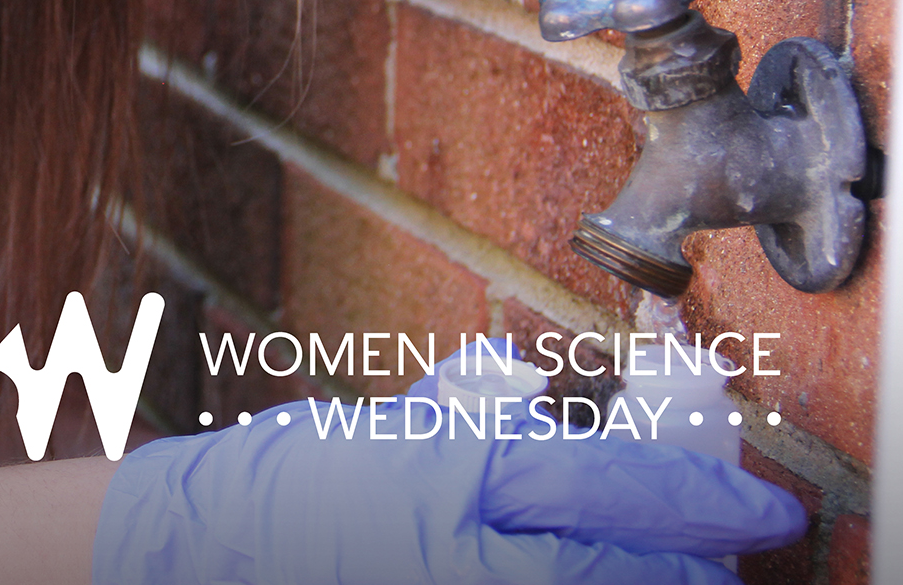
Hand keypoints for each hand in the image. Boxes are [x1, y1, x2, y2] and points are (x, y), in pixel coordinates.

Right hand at [92, 403, 804, 583]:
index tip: (761, 504)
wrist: (198, 555)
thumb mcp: (389, 429)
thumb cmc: (283, 486)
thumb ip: (472, 412)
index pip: (622, 485)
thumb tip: (537, 394)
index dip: (709, 497)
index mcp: (456, 474)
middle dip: (698, 562)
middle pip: (634, 567)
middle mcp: (471, 552)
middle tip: (722, 541)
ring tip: (668, 569)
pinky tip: (590, 576)